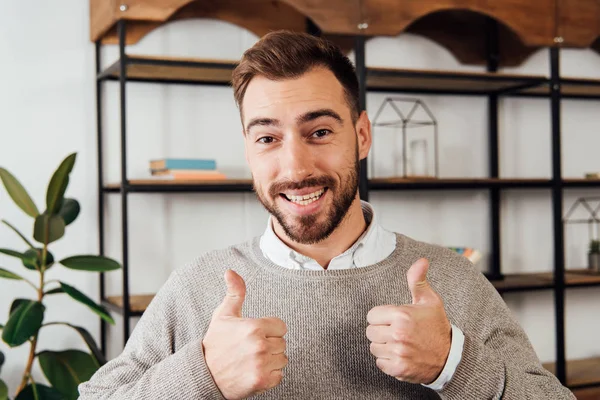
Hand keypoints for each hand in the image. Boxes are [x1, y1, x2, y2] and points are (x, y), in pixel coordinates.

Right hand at [202, 270, 287, 398]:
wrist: (204, 374)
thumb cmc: (215, 343)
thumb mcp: (223, 315)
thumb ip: (234, 292)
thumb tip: (230, 271)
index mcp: (254, 327)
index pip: (281, 326)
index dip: (269, 330)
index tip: (255, 335)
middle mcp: (260, 345)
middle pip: (282, 343)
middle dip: (270, 345)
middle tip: (250, 349)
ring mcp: (261, 364)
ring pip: (282, 359)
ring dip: (271, 360)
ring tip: (252, 360)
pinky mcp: (262, 381)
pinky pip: (279, 375)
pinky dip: (270, 376)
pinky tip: (254, 371)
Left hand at [366, 258, 451, 384]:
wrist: (450, 357)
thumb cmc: (437, 326)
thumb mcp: (430, 301)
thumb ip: (418, 280)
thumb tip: (421, 260)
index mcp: (401, 315)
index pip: (371, 315)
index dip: (381, 316)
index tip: (393, 319)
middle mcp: (398, 334)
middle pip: (370, 331)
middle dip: (381, 330)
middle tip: (396, 331)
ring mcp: (398, 353)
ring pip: (374, 347)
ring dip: (383, 346)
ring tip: (399, 343)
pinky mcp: (398, 368)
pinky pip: (380, 363)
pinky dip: (388, 360)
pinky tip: (400, 355)